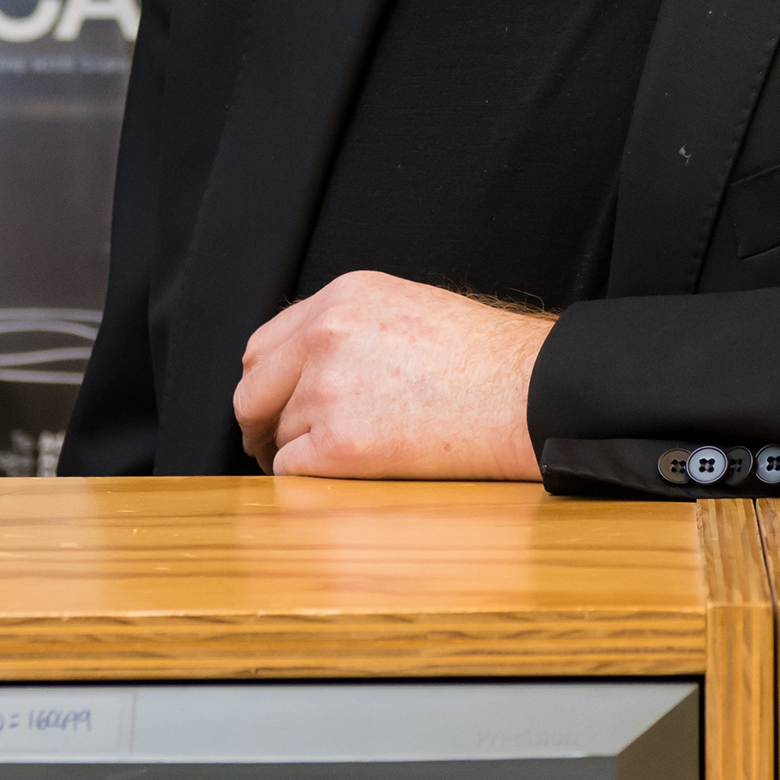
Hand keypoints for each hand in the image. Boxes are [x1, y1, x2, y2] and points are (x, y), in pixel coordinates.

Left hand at [234, 271, 550, 479]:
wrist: (527, 395)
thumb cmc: (485, 360)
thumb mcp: (405, 309)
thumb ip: (347, 328)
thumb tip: (302, 368)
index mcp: (340, 298)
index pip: (264, 345)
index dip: (266, 383)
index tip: (273, 405)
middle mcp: (324, 336)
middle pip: (252, 391)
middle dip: (261, 423)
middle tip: (274, 446)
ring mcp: (327, 390)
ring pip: (278, 435)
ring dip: (300, 453)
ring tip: (345, 459)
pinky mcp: (339, 444)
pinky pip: (291, 472)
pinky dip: (309, 481)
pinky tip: (345, 476)